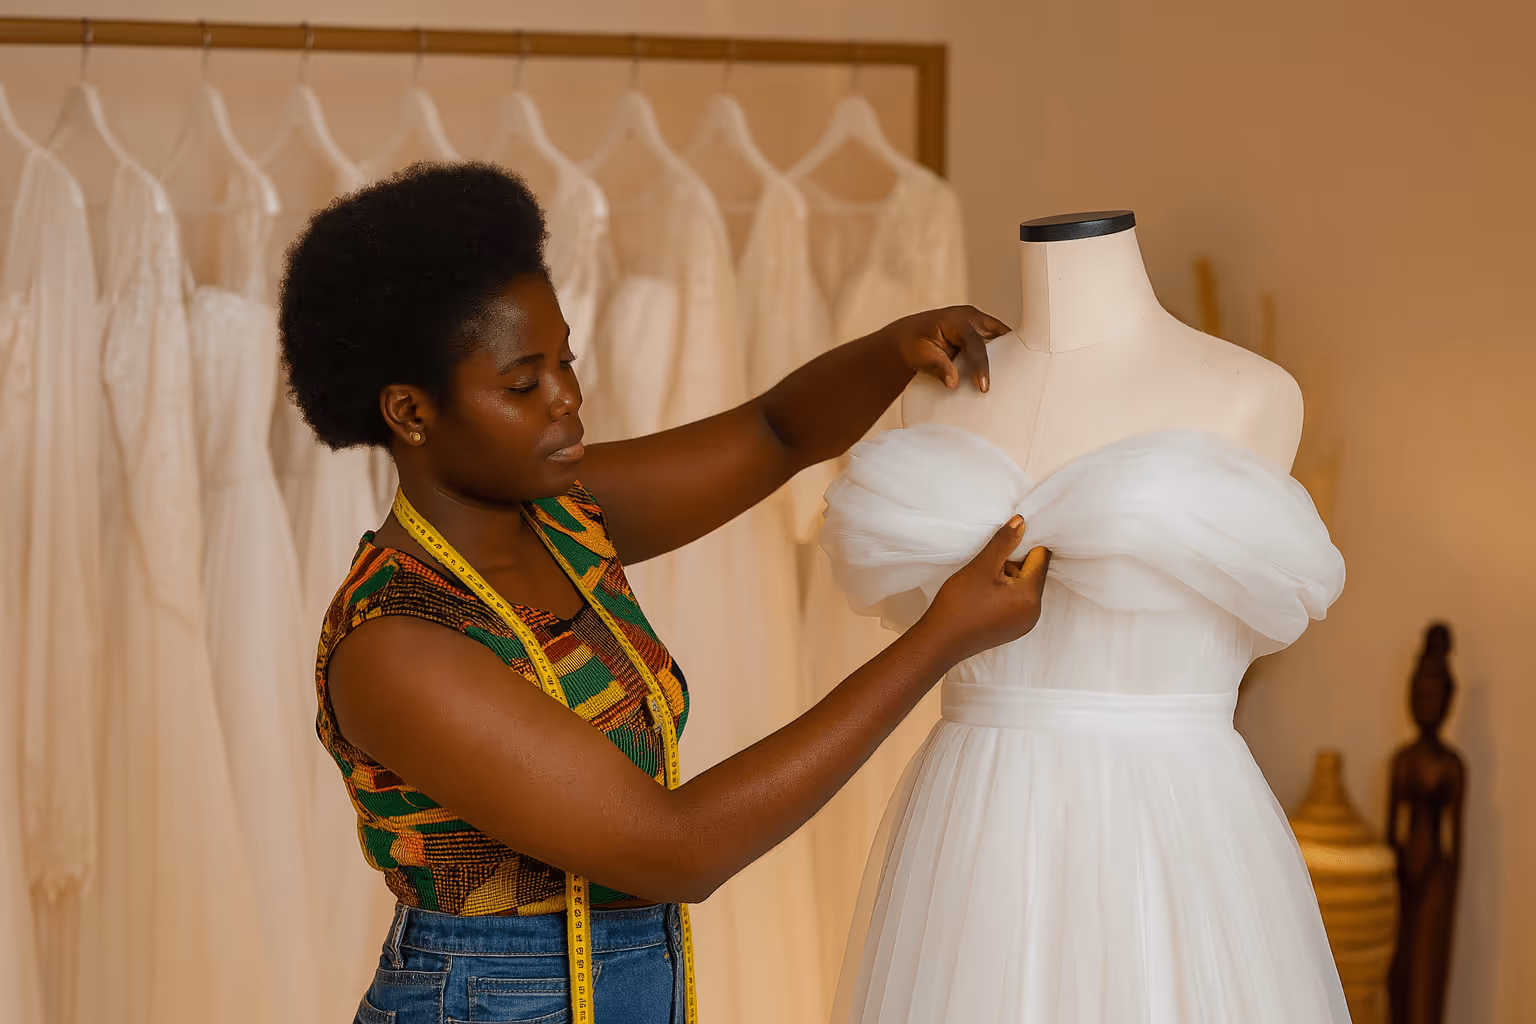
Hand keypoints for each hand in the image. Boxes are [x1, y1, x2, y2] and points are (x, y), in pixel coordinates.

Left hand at [884, 305, 1011, 393]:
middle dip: (1008, 354)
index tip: (983, 386)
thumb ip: (938, 367)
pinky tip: (1005, 373)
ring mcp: (978, 324)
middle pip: (997, 335)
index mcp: (955, 320)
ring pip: (1000, 338)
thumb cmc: (913, 343)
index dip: (981, 366)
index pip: (975, 343)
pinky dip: (1000, 356)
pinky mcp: (980, 333)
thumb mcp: (920, 355)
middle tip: (1015, 379)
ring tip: (1015, 378)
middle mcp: (970, 318)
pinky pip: (996, 342)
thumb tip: (953, 382)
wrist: (907, 338)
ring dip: (1006, 355)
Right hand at [918, 516, 1050, 664]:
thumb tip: (1022, 521)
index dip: (1022, 547)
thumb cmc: (959, 604)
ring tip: (981, 585)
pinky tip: (982, 598)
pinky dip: (1003, 594)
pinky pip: (1016, 603)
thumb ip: (1004, 542)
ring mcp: (1024, 624)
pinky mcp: (1013, 630)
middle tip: (986, 570)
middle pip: (1032, 574)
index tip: (1001, 549)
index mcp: (1030, 596)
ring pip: (1023, 588)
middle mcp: (1034, 612)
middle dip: (1012, 565)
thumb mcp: (982, 567)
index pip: (1041, 558)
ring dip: (1006, 579)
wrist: (940, 641)